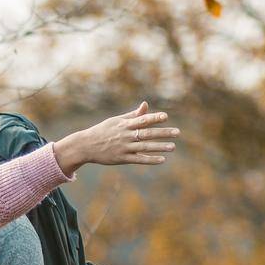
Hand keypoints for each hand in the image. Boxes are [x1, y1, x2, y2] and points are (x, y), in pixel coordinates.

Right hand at [53, 102, 176, 171]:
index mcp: (125, 124)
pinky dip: (150, 159)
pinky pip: (138, 159)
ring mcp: (124, 147)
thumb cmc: (103, 131)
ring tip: (172, 147)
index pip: (142, 120)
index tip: (166, 117)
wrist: (86, 145)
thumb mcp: (117, 120)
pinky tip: (162, 159)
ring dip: (159, 147)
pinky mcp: (121, 158)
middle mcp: (125, 135)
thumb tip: (146, 104)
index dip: (154, 118)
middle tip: (177, 132)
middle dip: (162, 133)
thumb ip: (133, 114)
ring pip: (144, 147)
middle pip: (147, 133)